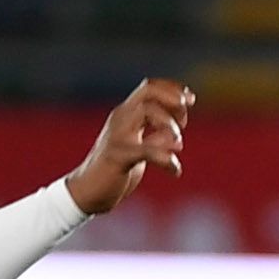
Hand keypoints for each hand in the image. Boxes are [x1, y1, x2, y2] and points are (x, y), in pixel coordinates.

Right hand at [66, 78, 196, 216]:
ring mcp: (118, 136)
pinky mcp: (118, 156)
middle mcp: (120, 119)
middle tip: (184, 121)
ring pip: (146, 112)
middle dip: (173, 100)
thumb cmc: (113, 169)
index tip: (190, 99)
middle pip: (148, 92)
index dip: (172, 89)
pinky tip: (175, 171)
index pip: (149, 87)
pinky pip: (147, 150)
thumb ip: (154, 140)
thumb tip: (176, 139)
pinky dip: (166, 159)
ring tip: (179, 145)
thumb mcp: (137, 149)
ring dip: (169, 125)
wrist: (87, 191)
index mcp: (125, 114)